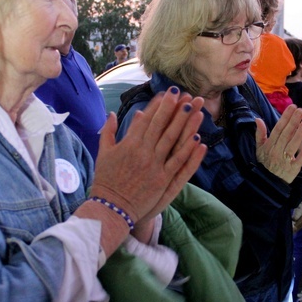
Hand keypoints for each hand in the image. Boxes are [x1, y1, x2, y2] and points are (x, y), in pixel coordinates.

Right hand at [90, 87, 206, 222]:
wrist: (111, 208)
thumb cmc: (106, 180)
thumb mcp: (103, 153)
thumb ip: (108, 132)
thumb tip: (112, 114)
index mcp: (128, 143)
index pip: (147, 119)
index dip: (158, 105)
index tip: (167, 93)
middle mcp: (142, 151)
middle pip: (162, 125)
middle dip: (173, 108)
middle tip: (185, 94)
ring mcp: (154, 166)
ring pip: (173, 140)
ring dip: (185, 123)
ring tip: (195, 109)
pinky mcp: (163, 180)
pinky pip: (178, 162)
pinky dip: (189, 150)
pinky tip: (198, 138)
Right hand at [255, 104, 301, 182]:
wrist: (268, 182)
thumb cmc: (265, 162)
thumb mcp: (259, 148)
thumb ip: (260, 133)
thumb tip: (257, 119)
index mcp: (270, 145)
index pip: (278, 129)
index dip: (285, 117)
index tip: (292, 106)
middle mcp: (277, 151)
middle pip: (286, 135)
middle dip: (293, 122)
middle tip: (301, 110)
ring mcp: (285, 160)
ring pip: (292, 145)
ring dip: (299, 134)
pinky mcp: (292, 169)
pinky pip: (298, 160)